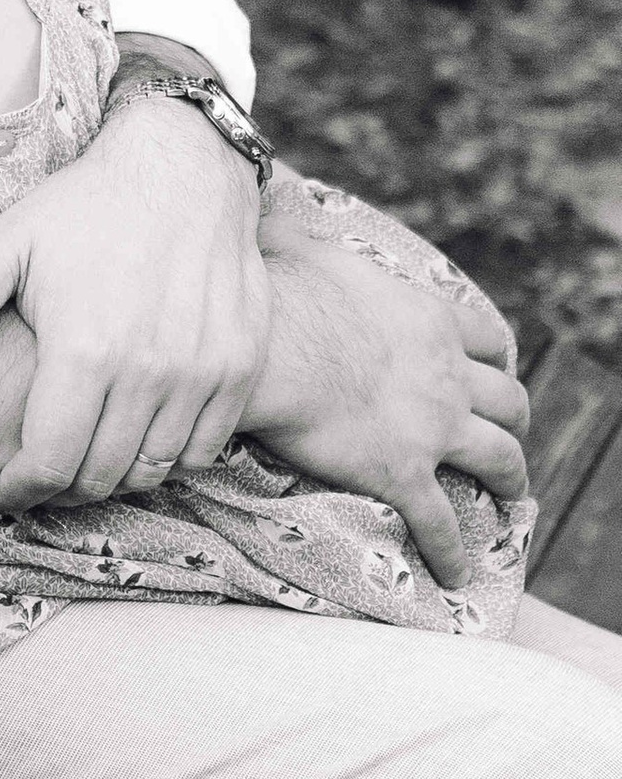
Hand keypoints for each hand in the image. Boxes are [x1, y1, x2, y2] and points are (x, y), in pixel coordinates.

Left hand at [0, 94, 268, 509]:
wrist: (182, 168)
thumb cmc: (85, 207)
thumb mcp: (8, 242)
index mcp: (85, 350)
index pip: (49, 463)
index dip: (19, 491)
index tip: (0, 491)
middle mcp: (150, 371)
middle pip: (100, 476)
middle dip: (59, 491)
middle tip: (37, 479)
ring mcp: (203, 372)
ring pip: (153, 470)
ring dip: (113, 479)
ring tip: (83, 462)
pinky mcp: (240, 366)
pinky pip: (203, 448)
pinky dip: (168, 460)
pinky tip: (136, 441)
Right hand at [244, 233, 529, 589]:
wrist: (275, 349)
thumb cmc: (282, 295)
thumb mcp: (300, 246)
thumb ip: (296, 231)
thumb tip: (264, 203)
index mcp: (429, 320)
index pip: (485, 337)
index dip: (493, 356)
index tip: (491, 367)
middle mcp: (448, 375)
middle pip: (509, 400)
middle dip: (514, 419)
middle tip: (508, 436)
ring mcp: (433, 427)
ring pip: (501, 458)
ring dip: (512, 480)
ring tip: (512, 500)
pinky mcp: (405, 474)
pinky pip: (442, 522)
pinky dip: (455, 552)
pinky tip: (456, 575)